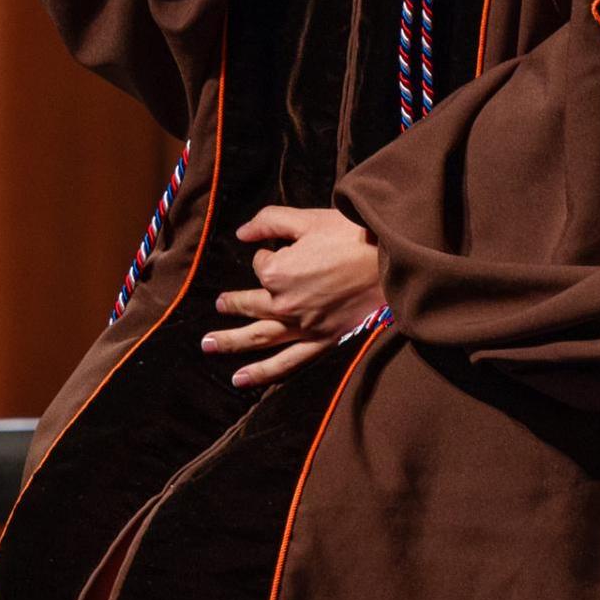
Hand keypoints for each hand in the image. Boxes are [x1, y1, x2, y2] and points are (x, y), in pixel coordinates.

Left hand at [203, 203, 385, 386]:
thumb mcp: (307, 219)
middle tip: (218, 308)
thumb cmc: (351, 236)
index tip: (288, 247)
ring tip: (209, 346)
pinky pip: (287, 363)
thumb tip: (242, 233)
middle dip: (230, 305)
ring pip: (258, 338)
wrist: (390, 262)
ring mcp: (301, 327)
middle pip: (249, 305)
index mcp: (277, 272)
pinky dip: (263, 373)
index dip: (271, 253)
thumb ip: (269, 222)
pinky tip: (241, 379)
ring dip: (230, 343)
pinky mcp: (320, 342)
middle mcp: (283, 304)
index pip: (262, 264)